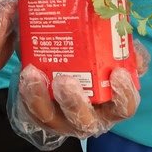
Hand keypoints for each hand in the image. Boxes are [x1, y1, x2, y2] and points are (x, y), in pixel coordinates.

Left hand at [9, 40, 147, 148]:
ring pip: (51, 118)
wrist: (54, 60)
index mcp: (111, 104)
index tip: (117, 73)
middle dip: (74, 102)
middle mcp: (88, 117)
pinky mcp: (40, 113)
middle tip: (66, 80)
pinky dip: (28, 91)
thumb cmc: (89, 58)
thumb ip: (115, 41)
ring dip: (42, 97)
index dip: (124, 94)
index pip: (124, 107)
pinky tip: (28, 72)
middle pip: (85, 121)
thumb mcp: (105, 48)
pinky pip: (32, 108)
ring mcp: (61, 119)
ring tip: (34, 73)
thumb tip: (122, 31)